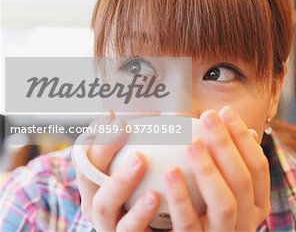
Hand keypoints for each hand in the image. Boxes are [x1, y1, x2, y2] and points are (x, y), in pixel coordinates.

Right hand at [74, 111, 160, 231]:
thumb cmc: (153, 195)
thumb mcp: (146, 169)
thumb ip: (153, 144)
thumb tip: (173, 112)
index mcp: (96, 183)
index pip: (85, 153)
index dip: (94, 132)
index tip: (112, 113)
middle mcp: (96, 203)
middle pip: (88, 173)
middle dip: (102, 147)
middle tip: (123, 125)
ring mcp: (108, 225)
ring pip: (105, 204)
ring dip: (120, 180)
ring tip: (140, 159)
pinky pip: (130, 230)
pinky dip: (140, 213)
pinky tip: (157, 196)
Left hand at [164, 106, 270, 230]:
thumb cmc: (205, 212)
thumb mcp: (223, 189)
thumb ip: (228, 161)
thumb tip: (234, 123)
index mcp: (257, 204)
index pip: (258, 166)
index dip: (243, 138)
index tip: (226, 112)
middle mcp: (247, 221)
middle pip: (242, 179)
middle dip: (226, 145)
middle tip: (208, 117)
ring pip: (224, 202)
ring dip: (209, 170)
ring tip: (192, 143)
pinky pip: (189, 222)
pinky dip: (181, 197)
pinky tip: (170, 172)